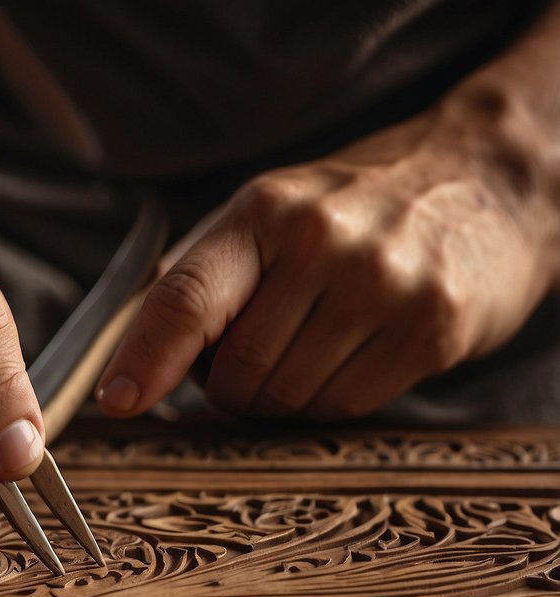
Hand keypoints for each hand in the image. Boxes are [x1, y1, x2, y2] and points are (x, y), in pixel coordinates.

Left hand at [97, 91, 557, 420]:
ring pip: (287, 397)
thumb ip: (200, 275)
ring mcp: (382, 286)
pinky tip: (347, 357)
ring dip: (279, 397)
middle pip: (235, 369)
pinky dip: (329, 401)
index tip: (116, 401)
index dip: (144, 357)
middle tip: (252, 359)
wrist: (484, 184)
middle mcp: (321, 243)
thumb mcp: (269, 215)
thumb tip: (129, 354)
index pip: (186, 297)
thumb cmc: (352, 212)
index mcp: (263, 212)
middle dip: (228, 386)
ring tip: (309, 347)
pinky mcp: (431, 328)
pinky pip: (344, 406)